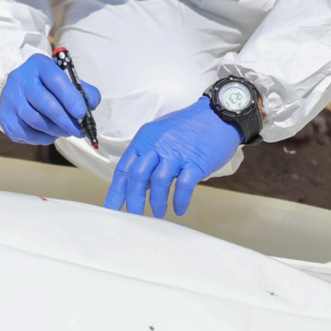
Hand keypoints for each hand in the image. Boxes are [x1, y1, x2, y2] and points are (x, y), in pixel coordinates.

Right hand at [0, 53, 100, 144]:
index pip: (56, 81)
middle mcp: (20, 78)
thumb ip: (83, 90)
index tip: (82, 114)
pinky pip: (26, 133)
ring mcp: (10, 97)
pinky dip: (42, 137)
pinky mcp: (5, 116)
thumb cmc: (48, 84)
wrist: (19, 86)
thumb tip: (91, 106)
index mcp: (38, 64)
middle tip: (79, 130)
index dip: (71, 99)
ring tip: (66, 131)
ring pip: (35, 120)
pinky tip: (50, 134)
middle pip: (45, 103)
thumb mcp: (65, 79)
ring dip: (55, 130)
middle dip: (65, 120)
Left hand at [104, 97, 240, 218]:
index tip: (112, 207)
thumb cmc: (190, 126)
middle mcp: (158, 145)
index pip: (124, 167)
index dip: (116, 190)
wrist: (219, 114)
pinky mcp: (196, 162)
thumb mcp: (161, 134)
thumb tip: (140, 182)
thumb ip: (149, 155)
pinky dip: (180, 200)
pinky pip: (184, 186)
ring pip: (159, 182)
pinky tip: (179, 208)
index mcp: (146, 138)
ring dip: (156, 202)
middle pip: (138, 176)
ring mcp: (178, 153)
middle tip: (134, 216)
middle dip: (134, 200)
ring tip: (158, 213)